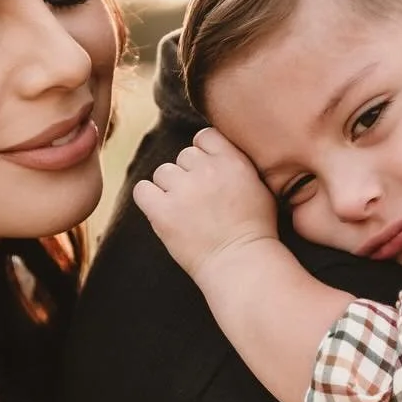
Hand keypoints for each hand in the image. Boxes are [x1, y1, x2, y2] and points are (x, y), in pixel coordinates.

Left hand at [131, 127, 278, 281]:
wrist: (241, 264)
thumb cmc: (255, 230)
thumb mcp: (259, 186)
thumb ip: (237, 163)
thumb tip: (216, 152)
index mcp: (232, 161)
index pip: (205, 136)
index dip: (204, 153)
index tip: (208, 174)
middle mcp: (206, 170)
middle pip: (183, 156)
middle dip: (189, 175)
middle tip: (199, 200)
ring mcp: (183, 190)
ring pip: (163, 172)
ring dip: (170, 188)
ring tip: (184, 211)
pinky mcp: (163, 212)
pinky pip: (142, 190)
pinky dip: (149, 199)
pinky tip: (162, 212)